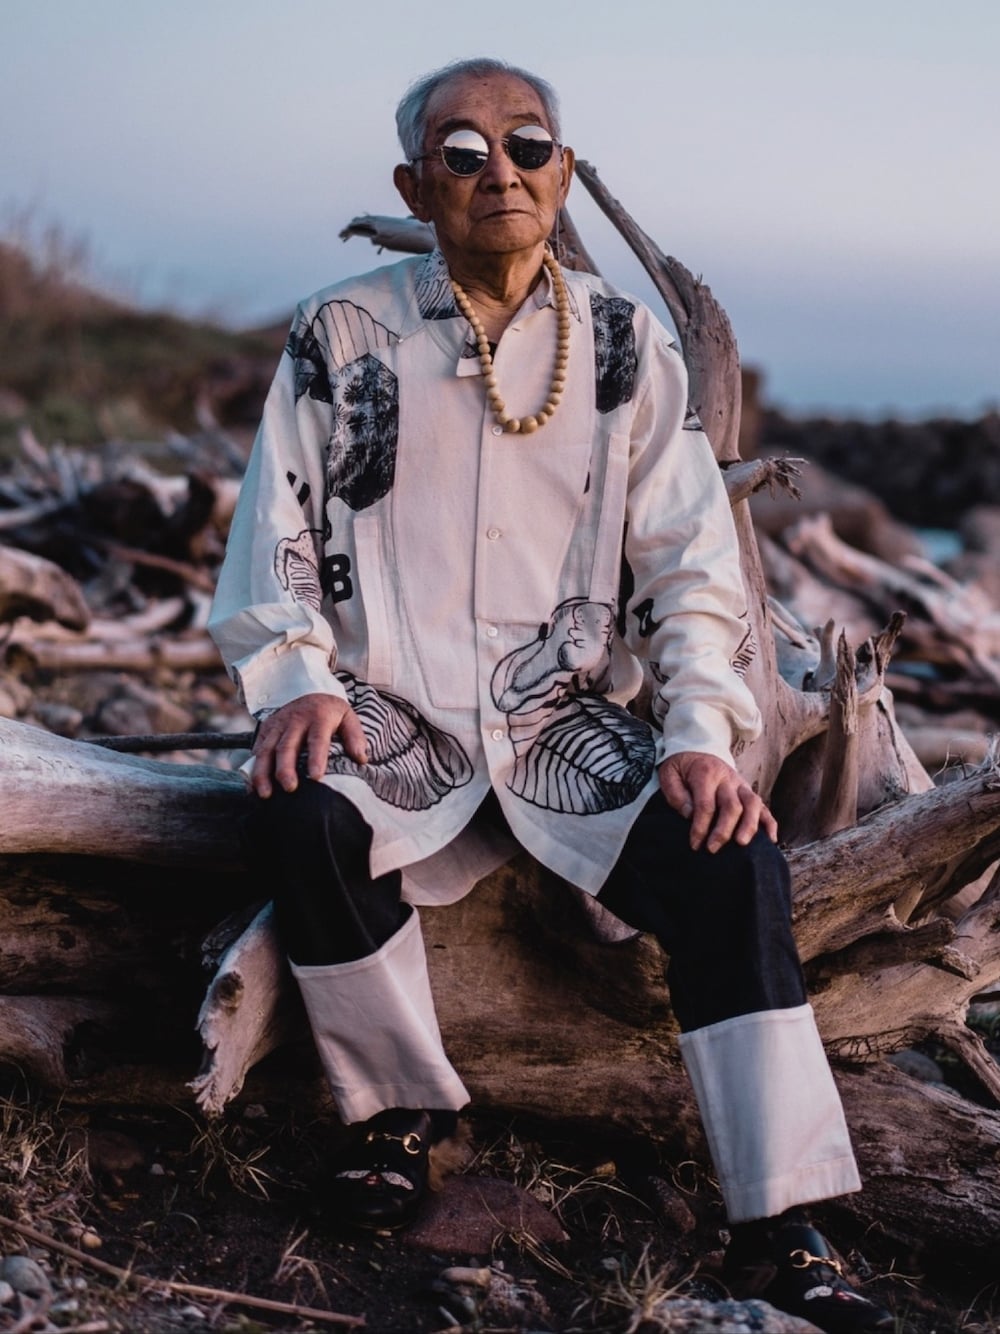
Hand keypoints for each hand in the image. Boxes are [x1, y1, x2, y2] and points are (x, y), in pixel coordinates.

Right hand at [251, 693, 367, 797]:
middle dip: (285, 769)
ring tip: (265, 794)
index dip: (316, 758)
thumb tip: (361, 759)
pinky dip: (253, 768)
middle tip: (290, 789)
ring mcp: (277, 725)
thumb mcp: (348, 716)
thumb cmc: (330, 712)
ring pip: (266, 750)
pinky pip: (257, 749)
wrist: (308, 690)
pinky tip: (254, 787)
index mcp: (319, 717)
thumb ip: (355, 736)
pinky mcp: (266, 729)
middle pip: (287, 746)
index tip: (316, 778)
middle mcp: (295, 721)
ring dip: (263, 773)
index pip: (317, 739)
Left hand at [658, 751, 777, 853]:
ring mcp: (741, 784)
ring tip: (742, 844)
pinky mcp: (748, 791)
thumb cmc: (681, 768)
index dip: (700, 827)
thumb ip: (676, 795)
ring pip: (753, 804)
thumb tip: (690, 815)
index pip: (706, 804)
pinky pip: (764, 806)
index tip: (695, 844)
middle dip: (723, 830)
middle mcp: (727, 778)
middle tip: (713, 849)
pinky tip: (770, 840)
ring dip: (749, 826)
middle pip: (732, 806)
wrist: (696, 749)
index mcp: (705, 773)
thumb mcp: (669, 775)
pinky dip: (769, 823)